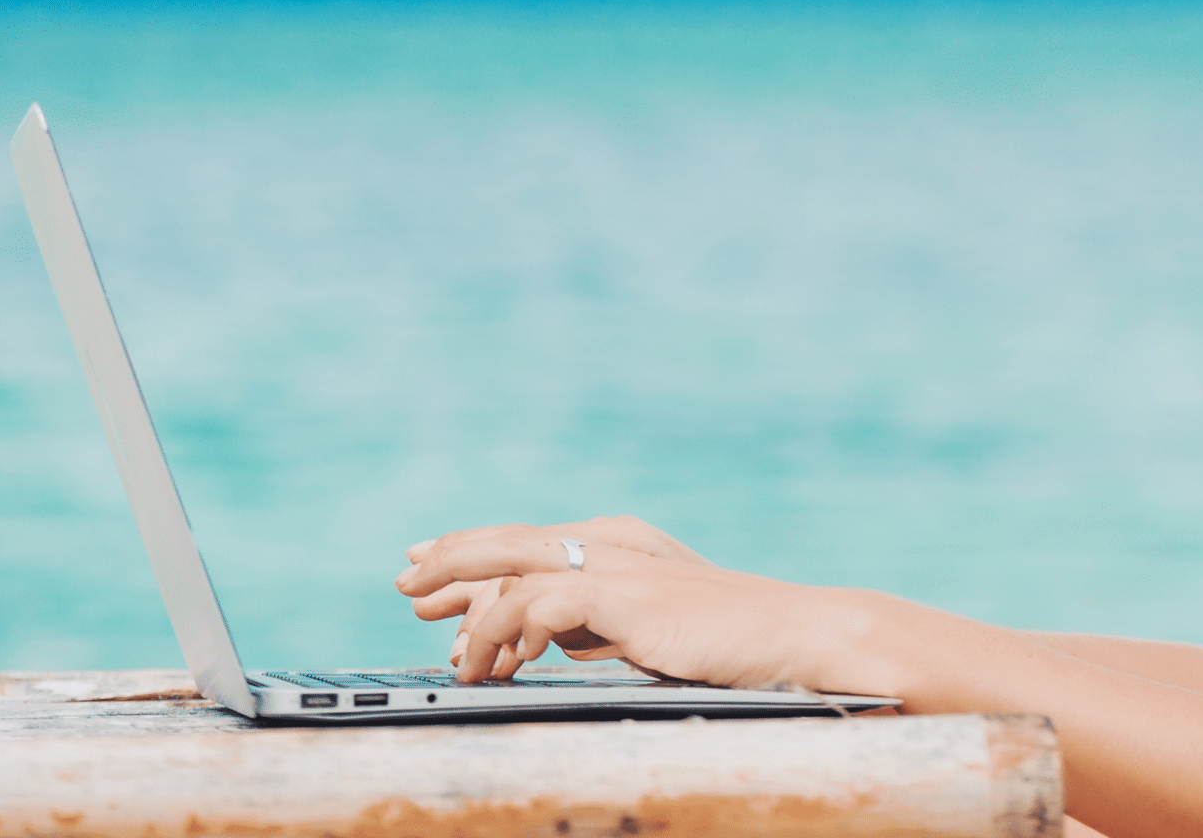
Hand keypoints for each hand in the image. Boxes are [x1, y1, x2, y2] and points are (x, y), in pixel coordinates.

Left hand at [442, 555, 887, 692]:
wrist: (795, 634)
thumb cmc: (733, 638)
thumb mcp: (651, 626)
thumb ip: (600, 623)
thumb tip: (549, 637)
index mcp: (620, 543)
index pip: (528, 540)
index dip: (471, 553)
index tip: (428, 571)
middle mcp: (612, 542)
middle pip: (507, 541)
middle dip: (450, 562)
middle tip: (407, 586)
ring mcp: (618, 565)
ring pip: (513, 569)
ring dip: (472, 616)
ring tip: (451, 657)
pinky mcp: (625, 596)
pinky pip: (539, 604)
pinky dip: (507, 632)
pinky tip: (496, 663)